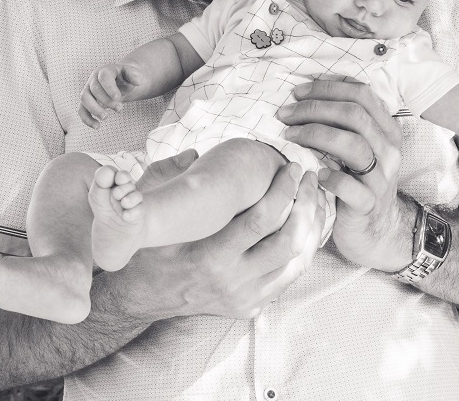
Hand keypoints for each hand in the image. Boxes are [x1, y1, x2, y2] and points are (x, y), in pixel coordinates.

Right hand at [79, 63, 146, 127]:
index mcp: (105, 71)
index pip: (104, 78)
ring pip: (84, 99)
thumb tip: (138, 81)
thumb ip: (134, 75)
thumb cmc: (125, 78)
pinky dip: (87, 119)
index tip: (118, 98)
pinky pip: (81, 110)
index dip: (110, 88)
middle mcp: (94, 79)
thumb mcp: (131, 74)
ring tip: (106, 117)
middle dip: (107, 101)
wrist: (119, 81)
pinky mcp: (86, 101)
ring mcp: (88, 90)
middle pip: (95, 89)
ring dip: (94, 109)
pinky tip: (97, 126)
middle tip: (120, 108)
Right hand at [120, 154, 327, 319]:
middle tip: (310, 179)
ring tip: (316, 199)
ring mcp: (244, 297)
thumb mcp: (148, 211)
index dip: (284, 190)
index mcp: (209, 256)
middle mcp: (231, 281)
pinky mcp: (251, 306)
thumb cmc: (149, 246)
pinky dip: (304, 249)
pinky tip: (307, 225)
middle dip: (306, 205)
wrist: (142, 296)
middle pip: (287, 241)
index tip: (293, 168)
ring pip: (296, 262)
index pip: (260, 221)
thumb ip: (167, 176)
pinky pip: (290, 277)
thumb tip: (195, 152)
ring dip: (312, 226)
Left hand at [276, 79, 416, 271]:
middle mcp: (389, 151)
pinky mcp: (368, 205)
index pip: (362, 94)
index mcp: (387, 130)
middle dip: (315, 108)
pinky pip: (350, 186)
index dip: (328, 88)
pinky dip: (329, 177)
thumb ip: (345, 122)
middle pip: (354, 115)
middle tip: (286, 114)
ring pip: (352, 144)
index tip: (298, 92)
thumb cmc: (358, 182)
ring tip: (290, 136)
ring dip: (316, 135)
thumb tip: (307, 94)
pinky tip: (313, 173)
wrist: (375, 230)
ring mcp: (381, 178)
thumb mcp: (360, 147)